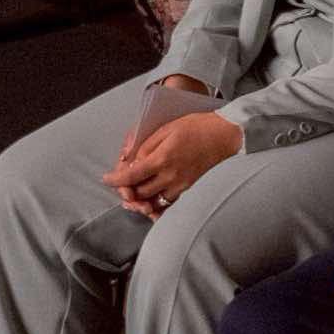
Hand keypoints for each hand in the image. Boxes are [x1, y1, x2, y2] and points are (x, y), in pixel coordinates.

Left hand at [109, 73, 213, 210]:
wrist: (225, 135)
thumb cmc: (198, 127)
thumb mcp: (167, 129)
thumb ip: (146, 146)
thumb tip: (132, 162)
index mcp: (162, 158)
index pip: (131, 176)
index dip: (115, 180)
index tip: (107, 178)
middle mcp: (170, 176)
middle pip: (139, 193)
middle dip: (125, 191)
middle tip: (121, 185)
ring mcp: (181, 186)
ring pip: (152, 202)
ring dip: (139, 200)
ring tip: (132, 196)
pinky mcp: (189, 190)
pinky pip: (167, 205)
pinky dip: (156, 206)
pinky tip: (150, 203)